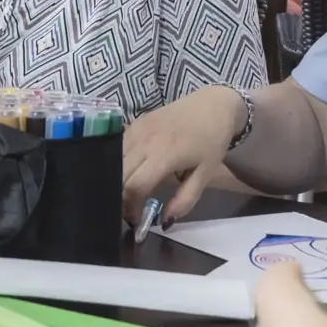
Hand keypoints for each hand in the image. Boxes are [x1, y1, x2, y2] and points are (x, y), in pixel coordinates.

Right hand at [121, 85, 249, 222]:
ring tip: (128, 193)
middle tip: (130, 209)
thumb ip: (185, 200)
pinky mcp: (134, 123)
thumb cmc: (211, 141)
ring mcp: (136, 130)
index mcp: (164, 155)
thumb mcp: (205, 174)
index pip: (134, 187)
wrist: (212, 104)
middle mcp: (144, 141)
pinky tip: (129, 173)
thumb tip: (164, 222)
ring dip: (117, 180)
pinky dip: (118, 164)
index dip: (131, 207)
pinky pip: (117, 148)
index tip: (136, 220)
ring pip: (113, 162)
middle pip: (118, 175)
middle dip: (120, 197)